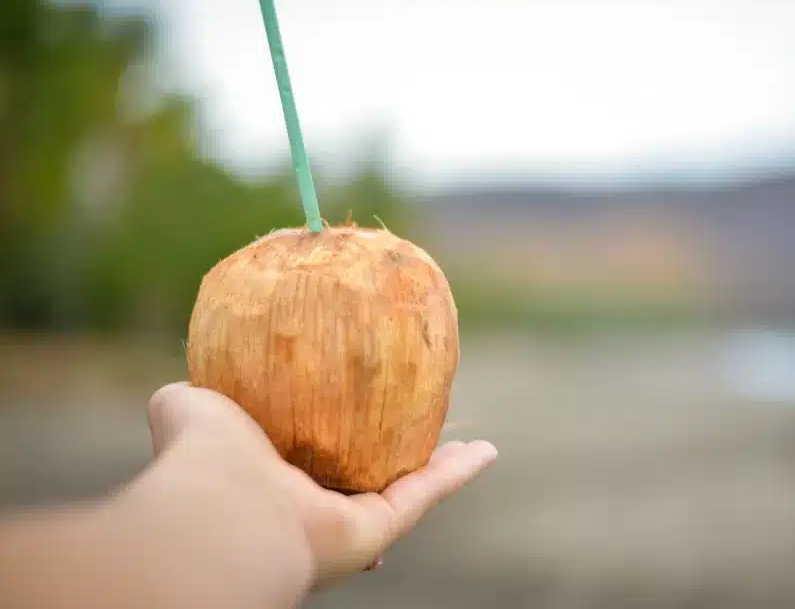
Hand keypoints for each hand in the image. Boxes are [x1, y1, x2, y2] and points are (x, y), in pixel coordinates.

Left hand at [146, 381, 496, 586]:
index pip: (309, 465)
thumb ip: (191, 395)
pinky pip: (425, 495)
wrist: (219, 512)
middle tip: (412, 429)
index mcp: (270, 486)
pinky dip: (457, 474)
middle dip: (392, 461)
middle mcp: (311, 511)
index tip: (349, 418)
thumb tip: (190, 382)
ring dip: (439, 468)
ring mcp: (345, 525)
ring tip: (468, 444)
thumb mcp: (189, 406)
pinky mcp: (374, 531)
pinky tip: (486, 452)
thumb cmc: (198, 457)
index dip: (331, 445)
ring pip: (405, 490)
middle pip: (364, 482)